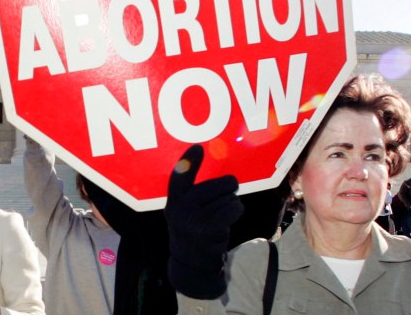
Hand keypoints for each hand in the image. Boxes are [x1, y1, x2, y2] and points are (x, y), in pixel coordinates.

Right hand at [165, 145, 243, 299]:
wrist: (192, 263)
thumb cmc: (194, 229)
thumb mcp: (184, 212)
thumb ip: (193, 193)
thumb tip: (219, 174)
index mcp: (174, 202)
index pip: (179, 177)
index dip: (188, 161)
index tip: (198, 148)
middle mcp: (180, 209)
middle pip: (219, 184)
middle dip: (227, 190)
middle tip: (219, 204)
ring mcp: (193, 220)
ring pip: (229, 197)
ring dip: (231, 205)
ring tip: (219, 218)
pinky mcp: (208, 229)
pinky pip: (234, 208)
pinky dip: (236, 211)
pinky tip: (228, 221)